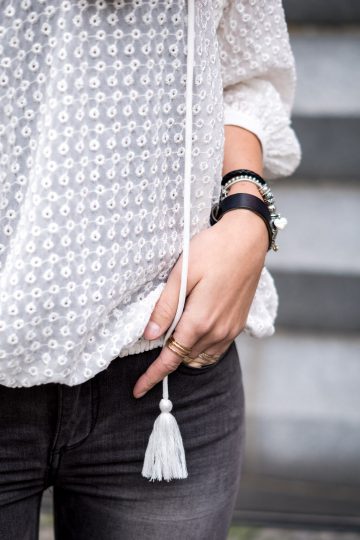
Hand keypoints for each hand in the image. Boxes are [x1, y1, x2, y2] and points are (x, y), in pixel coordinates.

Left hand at [133, 208, 268, 397]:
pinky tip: (193, 334)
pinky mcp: (238, 324)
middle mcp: (217, 331)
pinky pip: (216, 349)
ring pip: (201, 357)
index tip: (138, 390)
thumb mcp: (181, 274)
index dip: (153, 376)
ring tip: (171, 340)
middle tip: (150, 352)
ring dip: (184, 355)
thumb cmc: (212, 250)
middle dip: (166, 361)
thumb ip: (165, 307)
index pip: (171, 358)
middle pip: (185, 359)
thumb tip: (150, 335)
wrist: (248, 240)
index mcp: (200, 320)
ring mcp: (230, 330)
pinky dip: (200, 350)